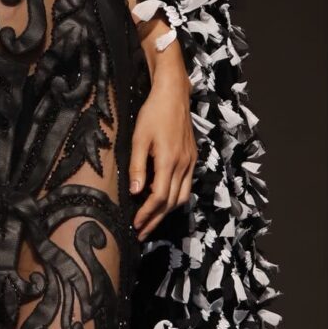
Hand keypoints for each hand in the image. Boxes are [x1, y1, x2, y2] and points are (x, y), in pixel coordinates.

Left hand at [131, 49, 194, 237]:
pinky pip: (186, 186)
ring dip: (167, 213)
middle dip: (156, 220)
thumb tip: (135, 192)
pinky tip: (164, 202)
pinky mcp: (192, 158)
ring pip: (182, 197)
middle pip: (172, 202)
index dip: (147, 214)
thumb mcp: (138, 138)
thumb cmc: (153, 114)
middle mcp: (183, 165)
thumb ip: (137, 167)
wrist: (174, 95)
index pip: (159, 197)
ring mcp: (190, 162)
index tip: (135, 225)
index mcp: (169, 161)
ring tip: (151, 222)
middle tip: (141, 233)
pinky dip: (175, 199)